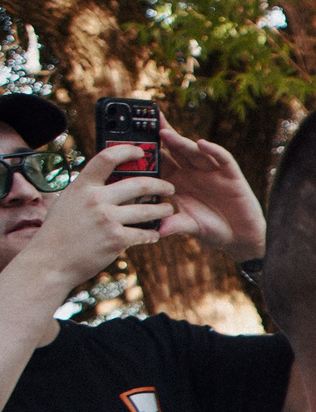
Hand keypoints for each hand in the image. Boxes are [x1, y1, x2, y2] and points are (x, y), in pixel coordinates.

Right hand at [8, 145, 168, 291]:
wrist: (50, 261)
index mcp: (82, 186)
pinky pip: (144, 233)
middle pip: (139, 184)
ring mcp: (107, 219)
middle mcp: (96, 199)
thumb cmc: (59, 231)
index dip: (127, 150)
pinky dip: (152, 234)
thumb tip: (106, 178)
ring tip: (167, 209)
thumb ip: (87, 190)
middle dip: (160, 185)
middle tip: (169, 188)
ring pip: (147, 210)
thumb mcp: (68, 201)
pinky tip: (154, 234)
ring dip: (162, 210)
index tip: (141, 152)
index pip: (107, 158)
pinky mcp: (116, 239)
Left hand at [152, 127, 267, 259]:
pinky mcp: (230, 174)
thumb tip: (157, 230)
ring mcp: (211, 171)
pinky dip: (213, 150)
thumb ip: (174, 224)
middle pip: (174, 149)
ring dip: (180, 141)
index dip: (147, 151)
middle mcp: (192, 172)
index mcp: (176, 182)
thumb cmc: (211, 230)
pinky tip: (202, 144)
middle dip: (160, 134)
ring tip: (165, 133)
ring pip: (193, 152)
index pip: (159, 161)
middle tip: (144, 121)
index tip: (129, 140)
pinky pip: (222, 158)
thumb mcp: (189, 226)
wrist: (238, 236)